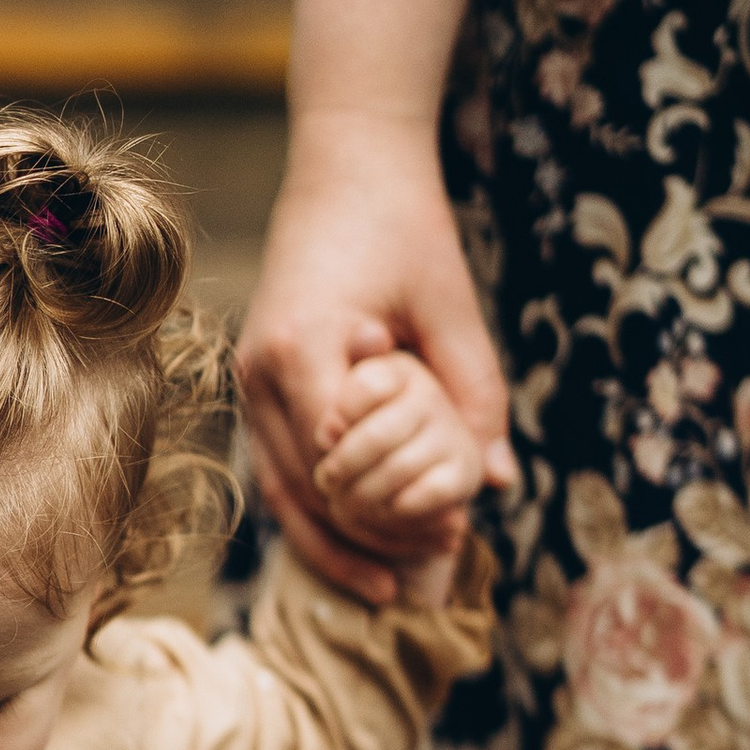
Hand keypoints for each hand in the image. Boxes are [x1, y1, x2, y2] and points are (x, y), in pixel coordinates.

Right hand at [238, 113, 515, 605]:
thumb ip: (475, 396)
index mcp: (304, 348)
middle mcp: (261, 372)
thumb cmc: (405, 226)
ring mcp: (250, 380)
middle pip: (299, 493)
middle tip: (415, 584)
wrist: (346, 165)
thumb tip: (500, 480)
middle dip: (357, 543)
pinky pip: (279, 466)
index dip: (388, 511)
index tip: (443, 536)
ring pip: (279, 492)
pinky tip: (355, 539)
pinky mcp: (258, 381)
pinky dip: (313, 509)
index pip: (336, 464)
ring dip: (329, 540)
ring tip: (384, 583)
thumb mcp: (452, 310)